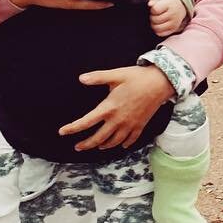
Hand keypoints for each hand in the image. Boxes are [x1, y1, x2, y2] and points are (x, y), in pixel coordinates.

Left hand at [60, 64, 174, 152]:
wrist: (161, 83)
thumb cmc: (138, 77)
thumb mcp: (116, 75)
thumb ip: (98, 77)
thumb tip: (81, 78)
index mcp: (109, 107)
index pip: (86, 122)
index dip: (72, 128)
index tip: (62, 132)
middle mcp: (118, 120)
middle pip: (98, 138)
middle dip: (86, 144)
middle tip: (77, 147)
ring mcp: (130, 125)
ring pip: (113, 142)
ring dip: (103, 146)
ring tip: (96, 146)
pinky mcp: (140, 125)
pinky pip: (130, 140)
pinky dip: (123, 144)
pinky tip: (119, 144)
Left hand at [149, 0, 189, 36]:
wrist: (180, 4)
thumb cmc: (166, 0)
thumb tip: (150, 4)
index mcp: (169, 4)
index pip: (155, 10)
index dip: (152, 10)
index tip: (154, 8)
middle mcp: (173, 14)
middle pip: (155, 20)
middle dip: (152, 17)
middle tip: (155, 14)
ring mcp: (174, 23)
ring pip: (157, 28)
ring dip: (153, 24)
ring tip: (156, 19)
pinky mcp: (173, 29)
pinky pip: (160, 34)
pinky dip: (157, 30)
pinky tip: (159, 24)